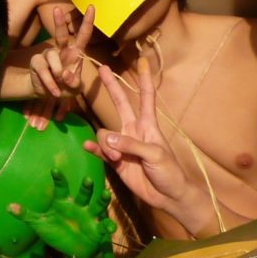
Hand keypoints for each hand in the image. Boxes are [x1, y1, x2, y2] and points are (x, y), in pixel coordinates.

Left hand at [8, 167, 114, 257]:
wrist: (72, 251)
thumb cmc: (56, 233)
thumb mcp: (40, 224)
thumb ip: (27, 215)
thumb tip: (8, 207)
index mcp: (63, 202)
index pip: (61, 188)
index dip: (58, 179)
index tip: (54, 170)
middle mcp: (78, 206)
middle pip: (84, 193)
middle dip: (86, 187)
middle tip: (87, 179)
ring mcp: (89, 216)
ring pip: (97, 205)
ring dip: (102, 200)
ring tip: (106, 194)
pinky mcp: (97, 229)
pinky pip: (104, 225)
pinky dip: (108, 226)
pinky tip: (110, 228)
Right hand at [29, 5, 94, 100]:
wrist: (47, 93)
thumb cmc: (65, 86)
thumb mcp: (75, 88)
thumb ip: (75, 82)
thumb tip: (65, 74)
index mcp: (75, 53)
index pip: (83, 35)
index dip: (88, 22)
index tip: (91, 6)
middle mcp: (61, 50)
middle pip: (60, 34)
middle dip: (59, 22)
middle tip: (56, 9)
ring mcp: (48, 55)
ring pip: (52, 57)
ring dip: (57, 73)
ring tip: (59, 85)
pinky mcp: (37, 62)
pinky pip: (43, 69)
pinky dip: (50, 82)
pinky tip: (54, 91)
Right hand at [85, 60, 214, 236]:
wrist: (167, 195)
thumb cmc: (168, 171)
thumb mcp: (154, 155)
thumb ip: (131, 144)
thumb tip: (105, 138)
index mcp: (147, 125)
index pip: (145, 97)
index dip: (144, 80)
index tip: (143, 61)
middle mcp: (133, 131)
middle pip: (120, 103)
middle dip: (112, 86)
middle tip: (101, 69)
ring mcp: (122, 145)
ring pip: (104, 134)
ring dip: (106, 145)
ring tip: (117, 158)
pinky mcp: (115, 161)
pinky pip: (99, 150)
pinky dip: (93, 148)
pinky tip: (87, 147)